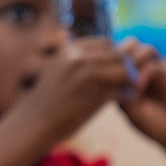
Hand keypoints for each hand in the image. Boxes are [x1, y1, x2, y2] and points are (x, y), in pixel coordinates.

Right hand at [16, 36, 136, 143]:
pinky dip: (127, 95)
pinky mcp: (93, 95)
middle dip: (127, 66)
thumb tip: (104, 48)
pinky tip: (125, 99)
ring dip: (131, 80)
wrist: (34, 122)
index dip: (115, 55)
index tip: (118, 67)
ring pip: (124, 71)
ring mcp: (86, 75)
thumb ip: (80, 58)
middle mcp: (78, 58)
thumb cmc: (49, 98)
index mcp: (70, 49)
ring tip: (130, 88)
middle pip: (118, 55)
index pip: (106, 43)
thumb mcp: (59, 68)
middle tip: (131, 79)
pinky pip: (121, 91)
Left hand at [116, 39, 165, 156]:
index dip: (106, 64)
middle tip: (113, 78)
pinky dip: (142, 74)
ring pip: (141, 49)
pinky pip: (153, 64)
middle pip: (127, 47)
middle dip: (117, 59)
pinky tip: (137, 88)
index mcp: (131, 75)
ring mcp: (158, 68)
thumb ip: (119, 89)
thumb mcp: (128, 108)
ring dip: (130, 63)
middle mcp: (145, 68)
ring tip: (125, 83)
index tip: (100, 81)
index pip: (115, 56)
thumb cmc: (153, 124)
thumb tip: (110, 72)